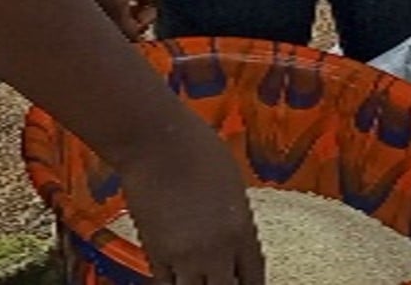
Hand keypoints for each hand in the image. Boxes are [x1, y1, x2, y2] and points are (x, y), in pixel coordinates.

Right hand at [74, 0, 160, 40]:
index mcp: (111, 0)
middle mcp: (93, 0)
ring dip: (119, 13)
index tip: (151, 10)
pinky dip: (108, 2)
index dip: (141, 28)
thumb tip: (149, 7)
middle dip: (130, 23)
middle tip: (144, 8)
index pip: (125, 32)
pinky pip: (94, 2)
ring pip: (102, 15)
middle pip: (111, 28)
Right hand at [116, 122, 264, 284]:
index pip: (254, 278)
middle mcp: (216, 250)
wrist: (157, 141)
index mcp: (242, 230)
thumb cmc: (196, 148)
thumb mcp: (233, 184)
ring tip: (196, 281)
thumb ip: (236, 216)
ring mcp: (185, 255)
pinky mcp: (155, 253)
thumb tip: (232, 234)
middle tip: (220, 283)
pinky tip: (173, 281)